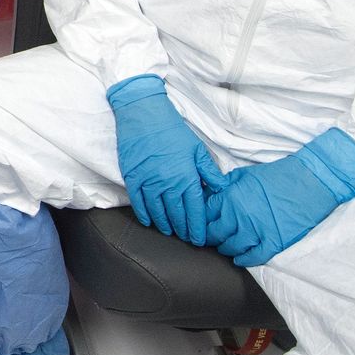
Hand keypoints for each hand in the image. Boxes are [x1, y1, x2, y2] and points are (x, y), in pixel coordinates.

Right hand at [106, 74, 226, 245]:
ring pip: (158, 212)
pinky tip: (150, 222)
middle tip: (187, 239)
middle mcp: (167, 184)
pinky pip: (139, 203)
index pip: (194, 210)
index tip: (199, 238)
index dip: (197, 226)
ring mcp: (148, 183)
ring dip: (165, 225)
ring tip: (171, 232)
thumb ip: (209, 171)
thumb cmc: (172, 130)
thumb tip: (221, 188)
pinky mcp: (133, 179)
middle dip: (184, 229)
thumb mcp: (197, 148)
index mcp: (186, 177)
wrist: (144, 115)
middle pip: (177, 215)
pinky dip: (145, 215)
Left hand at [206, 128, 354, 265]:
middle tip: (209, 238)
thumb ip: (225, 185)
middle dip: (210, 236)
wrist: (311, 182)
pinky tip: (240, 259)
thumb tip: (209, 193)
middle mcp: (239, 216)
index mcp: (230, 197)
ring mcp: (256, 231)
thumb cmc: (278, 175)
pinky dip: (243, 260)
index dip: (201, 220)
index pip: (205, 215)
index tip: (200, 224)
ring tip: (225, 247)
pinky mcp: (274, 242)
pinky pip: (253, 257)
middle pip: (214, 234)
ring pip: (231, 248)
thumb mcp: (245, 174)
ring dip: (225, 249)